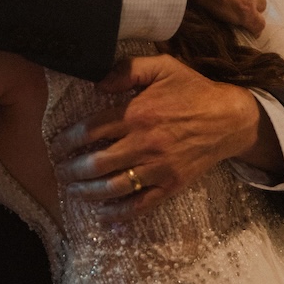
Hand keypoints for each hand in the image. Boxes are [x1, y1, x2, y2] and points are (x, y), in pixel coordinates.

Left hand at [50, 54, 272, 221]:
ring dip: (88, 193)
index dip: (67, 140)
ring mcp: (158, 168)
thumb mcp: (162, 66)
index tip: (55, 146)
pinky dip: (119, 214)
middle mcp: (144, 143)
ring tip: (73, 192)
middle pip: (96, 163)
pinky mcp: (171, 185)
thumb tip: (97, 82)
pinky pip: (141, 205)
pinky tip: (103, 216)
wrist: (229, 118)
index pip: (91, 130)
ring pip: (114, 187)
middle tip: (59, 172)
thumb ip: (128, 69)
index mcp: (137, 113)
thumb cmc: (192, 89)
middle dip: (71, 170)